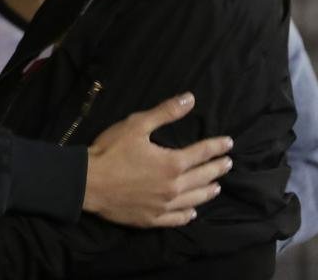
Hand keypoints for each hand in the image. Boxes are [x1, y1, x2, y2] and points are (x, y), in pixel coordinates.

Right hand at [82, 92, 233, 226]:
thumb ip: (165, 112)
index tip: (228, 144)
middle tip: (227, 163)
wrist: (89, 182)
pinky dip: (188, 214)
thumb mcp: (137, 125)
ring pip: (194, 199)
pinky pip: (177, 218)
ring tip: (217, 187)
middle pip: (202, 177)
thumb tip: (190, 99)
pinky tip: (193, 212)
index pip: (202, 153)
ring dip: (207, 191)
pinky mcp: (152, 219)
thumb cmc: (111, 150)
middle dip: (217, 169)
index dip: (216, 147)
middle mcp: (174, 187)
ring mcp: (164, 206)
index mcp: (172, 163)